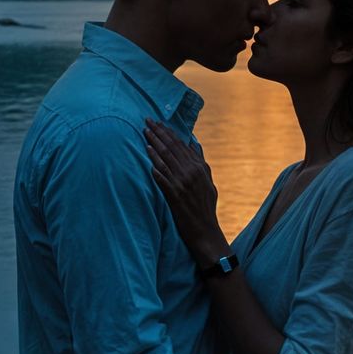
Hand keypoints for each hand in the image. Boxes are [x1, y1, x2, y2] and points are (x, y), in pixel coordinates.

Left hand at [144, 119, 226, 262]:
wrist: (206, 232)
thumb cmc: (206, 208)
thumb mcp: (208, 183)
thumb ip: (200, 162)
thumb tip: (194, 144)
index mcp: (200, 168)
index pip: (181, 145)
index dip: (168, 132)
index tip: (158, 123)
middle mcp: (192, 173)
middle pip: (172, 148)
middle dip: (158, 133)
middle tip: (146, 121)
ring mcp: (184, 184)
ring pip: (166, 160)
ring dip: (154, 145)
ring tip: (144, 133)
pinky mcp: (176, 196)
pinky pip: (163, 178)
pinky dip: (155, 167)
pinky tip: (147, 158)